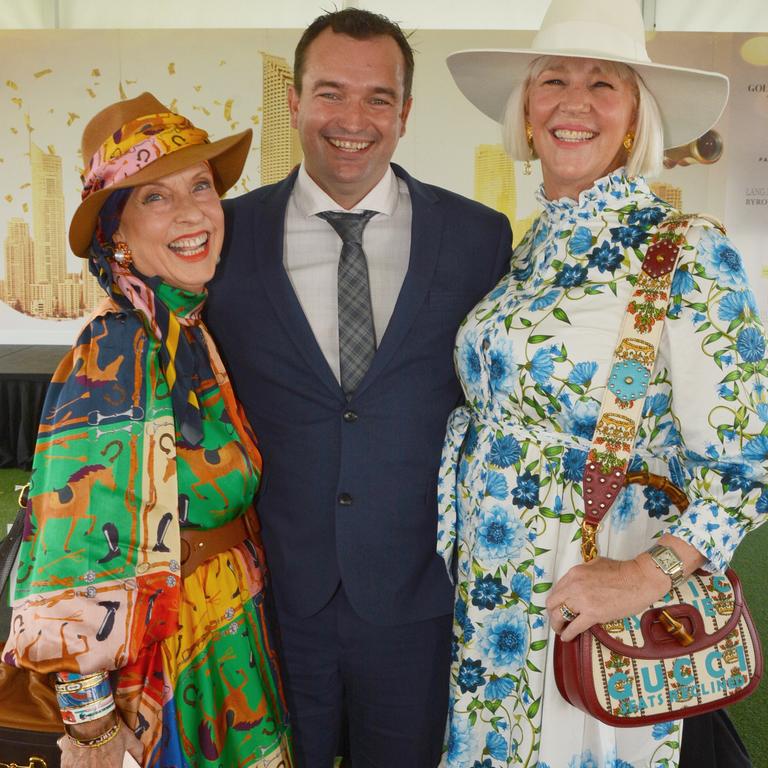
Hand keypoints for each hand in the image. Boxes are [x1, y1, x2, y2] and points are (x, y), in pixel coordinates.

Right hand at [58, 714, 142, 767]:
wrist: (91, 719)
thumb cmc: (111, 728)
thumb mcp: (129, 738)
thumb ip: (136, 750)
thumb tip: (141, 759)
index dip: (113, 767)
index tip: (111, 764)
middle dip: (99, 765)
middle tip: (100, 759)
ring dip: (85, 766)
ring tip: (89, 758)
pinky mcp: (66, 764)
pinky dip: (72, 765)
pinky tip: (77, 759)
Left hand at [546, 534, 706, 641]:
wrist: (639, 579)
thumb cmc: (622, 571)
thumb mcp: (595, 564)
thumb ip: (582, 575)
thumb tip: (578, 584)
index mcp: (574, 573)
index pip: (556, 590)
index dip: (556, 601)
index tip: (558, 607)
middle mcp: (574, 585)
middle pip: (553, 603)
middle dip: (552, 613)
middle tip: (557, 620)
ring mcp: (582, 600)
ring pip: (559, 615)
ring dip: (557, 625)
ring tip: (560, 630)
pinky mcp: (593, 614)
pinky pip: (574, 627)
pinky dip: (567, 634)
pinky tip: (567, 638)